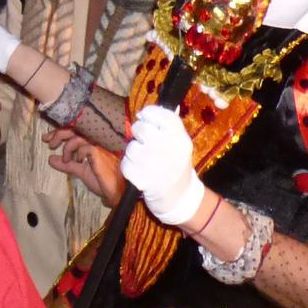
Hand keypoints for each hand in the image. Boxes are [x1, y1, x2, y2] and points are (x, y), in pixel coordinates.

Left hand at [45, 127, 124, 202]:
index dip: (59, 132)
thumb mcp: (80, 170)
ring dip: (67, 147)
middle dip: (59, 134)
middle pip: (75, 129)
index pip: (73, 131)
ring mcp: (99, 146)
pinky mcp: (100, 154)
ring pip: (79, 137)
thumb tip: (50, 159)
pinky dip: (78, 153)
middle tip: (49, 143)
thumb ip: (66, 164)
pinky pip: (86, 147)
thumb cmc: (101, 180)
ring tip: (66, 159)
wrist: (114, 192)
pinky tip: (78, 161)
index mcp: (91, 143)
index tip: (47, 138)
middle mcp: (95, 141)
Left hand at [121, 106, 204, 226]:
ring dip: (133, 153)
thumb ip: (167, 125)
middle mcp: (169, 147)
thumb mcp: (180, 142)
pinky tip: (139, 172)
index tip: (145, 119)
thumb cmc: (176, 165)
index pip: (157, 113)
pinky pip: (126, 165)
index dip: (147, 114)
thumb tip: (145, 111)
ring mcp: (155, 164)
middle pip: (140, 128)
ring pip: (131, 147)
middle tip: (144, 143)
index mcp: (179, 136)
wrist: (181, 197)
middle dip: (138, 134)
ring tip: (144, 160)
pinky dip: (129, 168)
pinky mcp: (143, 180)